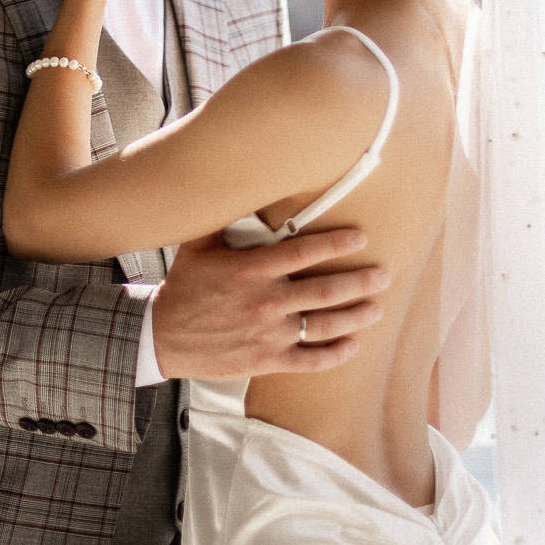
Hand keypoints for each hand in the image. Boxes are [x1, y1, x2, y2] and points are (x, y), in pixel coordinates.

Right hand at [148, 230, 388, 379]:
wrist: (161, 337)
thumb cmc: (183, 288)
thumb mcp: (197, 246)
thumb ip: (221, 218)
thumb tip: (236, 183)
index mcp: (251, 270)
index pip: (303, 252)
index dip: (336, 243)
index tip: (360, 237)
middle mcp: (266, 302)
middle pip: (325, 290)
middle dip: (360, 282)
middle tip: (383, 275)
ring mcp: (269, 334)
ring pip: (324, 325)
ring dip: (356, 317)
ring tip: (377, 309)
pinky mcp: (267, 360)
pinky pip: (310, 360)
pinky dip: (335, 355)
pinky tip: (352, 345)